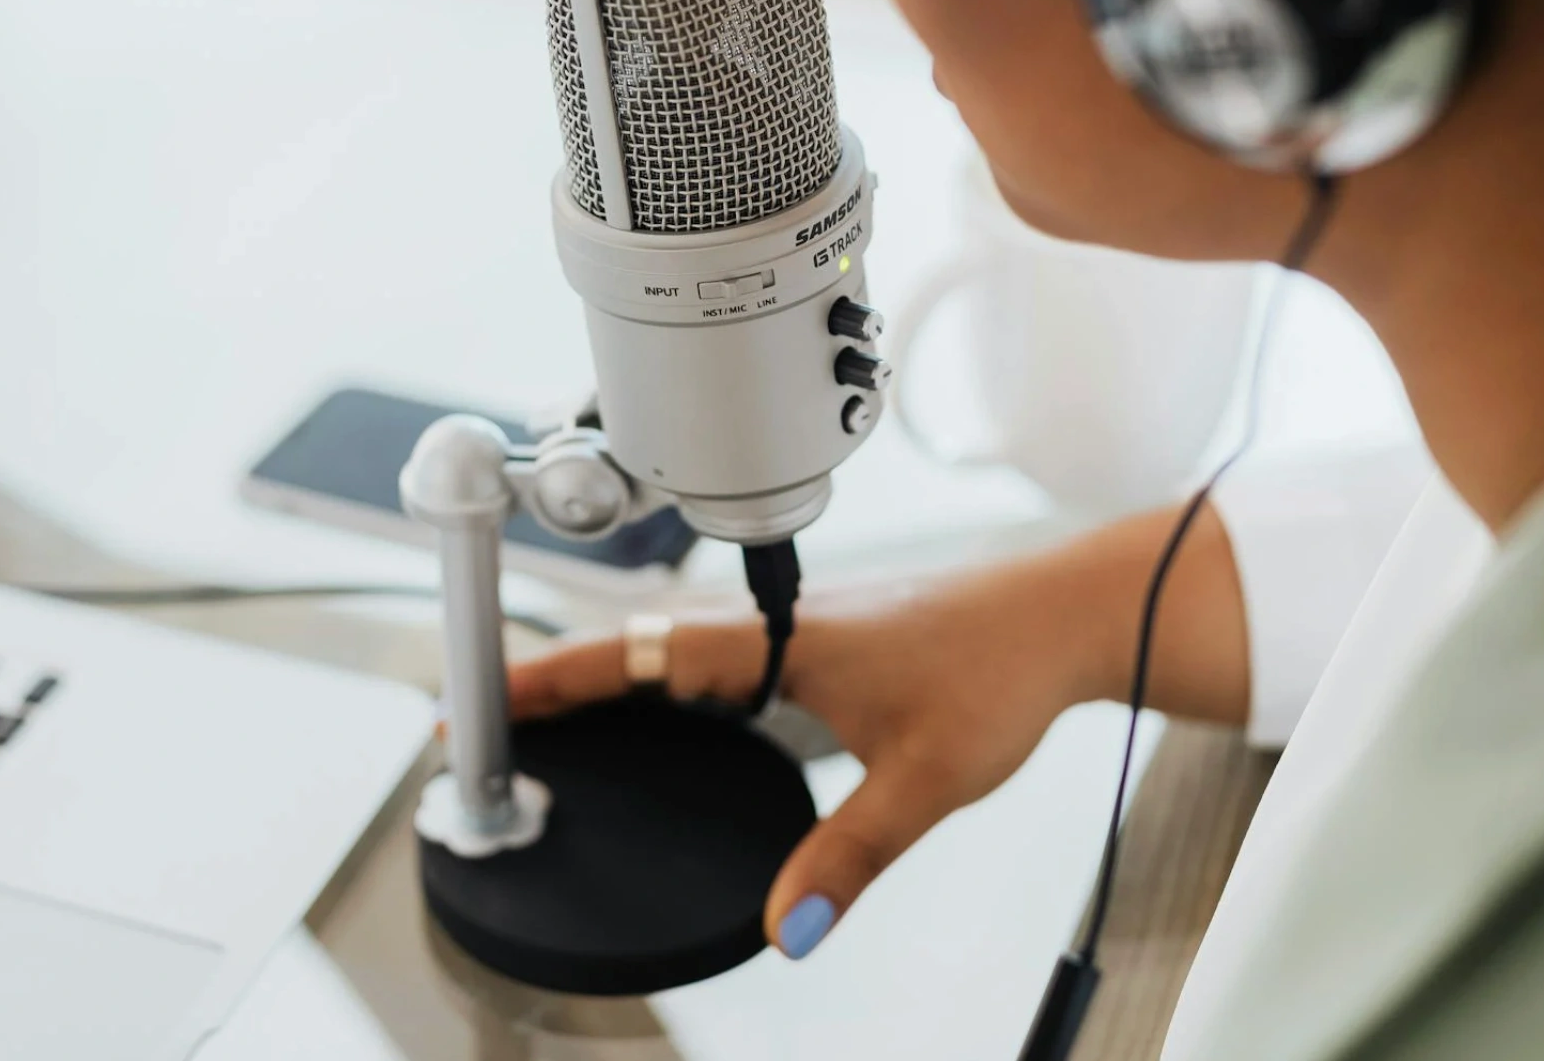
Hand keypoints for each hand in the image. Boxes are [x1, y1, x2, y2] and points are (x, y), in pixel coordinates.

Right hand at [506, 503, 1247, 959]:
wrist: (1060, 617)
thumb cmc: (1000, 668)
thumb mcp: (923, 778)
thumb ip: (849, 856)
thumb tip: (786, 926)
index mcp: (777, 638)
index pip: (638, 655)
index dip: (554, 683)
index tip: (486, 704)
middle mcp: (772, 624)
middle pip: (633, 648)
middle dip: (551, 684)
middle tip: (482, 726)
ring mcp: (790, 629)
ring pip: (668, 651)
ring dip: (602, 681)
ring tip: (539, 724)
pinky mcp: (813, 643)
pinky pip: (707, 661)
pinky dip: (657, 685)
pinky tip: (653, 720)